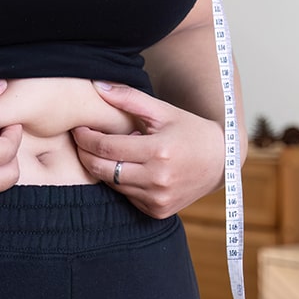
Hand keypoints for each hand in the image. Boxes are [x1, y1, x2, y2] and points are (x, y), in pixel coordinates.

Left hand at [71, 82, 224, 218]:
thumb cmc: (190, 131)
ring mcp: (158, 199)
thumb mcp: (163, 111)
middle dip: (85, 154)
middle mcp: (157, 179)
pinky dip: (122, 182)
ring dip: (104, 168)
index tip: (78, 128)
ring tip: (110, 151)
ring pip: (112, 184)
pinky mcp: (158, 211)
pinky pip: (127, 197)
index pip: (106, 147)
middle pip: (102, 170)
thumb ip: (129, 98)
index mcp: (158, 152)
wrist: (221, 162)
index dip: (86, 137)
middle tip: (81, 140)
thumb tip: (98, 86)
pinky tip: (129, 168)